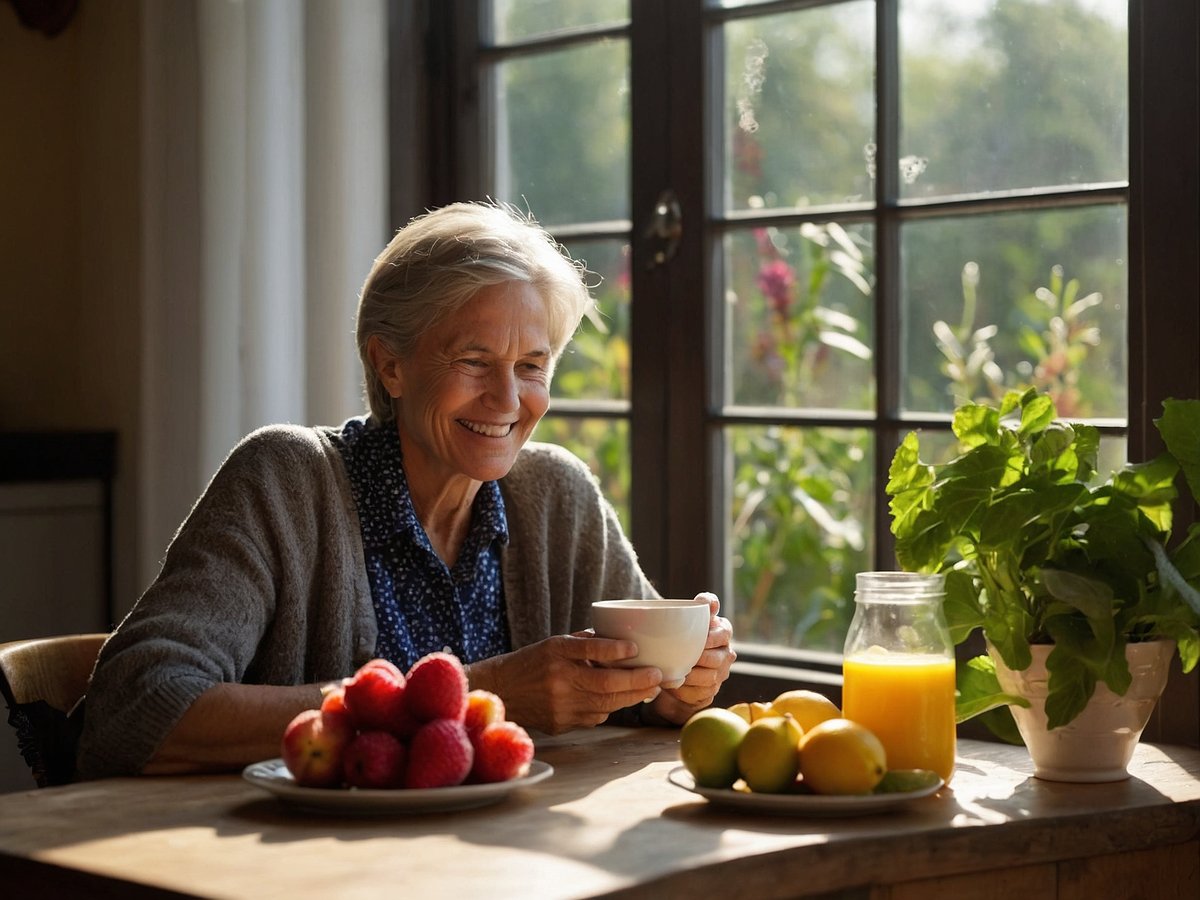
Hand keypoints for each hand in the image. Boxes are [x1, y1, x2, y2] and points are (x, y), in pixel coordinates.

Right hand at [465, 634, 663, 734]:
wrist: (501, 691)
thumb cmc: (532, 662)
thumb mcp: (554, 644)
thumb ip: (586, 644)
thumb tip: (622, 645)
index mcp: (555, 653)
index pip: (589, 650)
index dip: (613, 650)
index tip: (635, 648)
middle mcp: (558, 680)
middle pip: (605, 684)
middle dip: (636, 681)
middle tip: (658, 675)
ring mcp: (560, 706)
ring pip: (605, 705)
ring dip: (631, 698)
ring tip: (649, 689)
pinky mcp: (561, 724)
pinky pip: (594, 717)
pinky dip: (609, 709)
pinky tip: (620, 701)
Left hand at [645, 592, 734, 725]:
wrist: (675, 663)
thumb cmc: (683, 635)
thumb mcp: (689, 619)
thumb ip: (699, 607)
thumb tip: (704, 601)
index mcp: (723, 632)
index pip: (724, 632)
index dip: (713, 637)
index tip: (701, 640)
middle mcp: (726, 654)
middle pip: (717, 659)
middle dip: (700, 659)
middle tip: (683, 657)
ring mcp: (720, 675)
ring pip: (710, 678)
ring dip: (691, 676)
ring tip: (674, 672)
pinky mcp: (710, 692)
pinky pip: (701, 694)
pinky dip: (685, 691)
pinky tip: (673, 685)